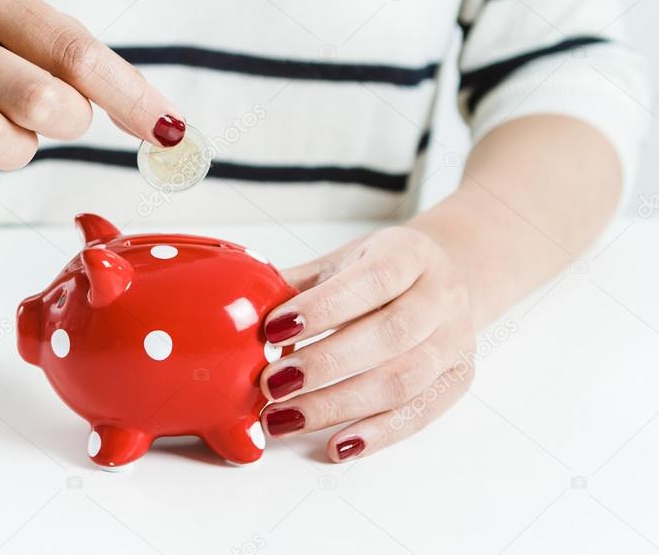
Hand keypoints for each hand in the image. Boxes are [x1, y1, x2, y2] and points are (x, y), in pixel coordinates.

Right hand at [0, 0, 184, 198]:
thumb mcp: (20, 28)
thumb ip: (84, 66)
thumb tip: (162, 124)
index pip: (74, 52)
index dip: (129, 97)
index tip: (169, 131)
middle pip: (39, 101)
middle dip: (65, 121)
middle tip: (51, 115)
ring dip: (19, 151)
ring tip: (4, 130)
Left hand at [260, 226, 475, 460]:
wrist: (447, 277)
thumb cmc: (382, 271)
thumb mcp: (341, 261)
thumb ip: (296, 284)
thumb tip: (239, 308)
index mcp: (409, 253)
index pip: (372, 279)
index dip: (324, 307)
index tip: (274, 329)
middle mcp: (441, 296)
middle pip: (389, 335)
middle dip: (324, 364)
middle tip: (272, 384)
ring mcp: (455, 340)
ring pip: (403, 380)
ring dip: (339, 405)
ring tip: (285, 418)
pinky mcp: (458, 379)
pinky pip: (420, 414)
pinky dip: (376, 434)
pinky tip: (337, 444)